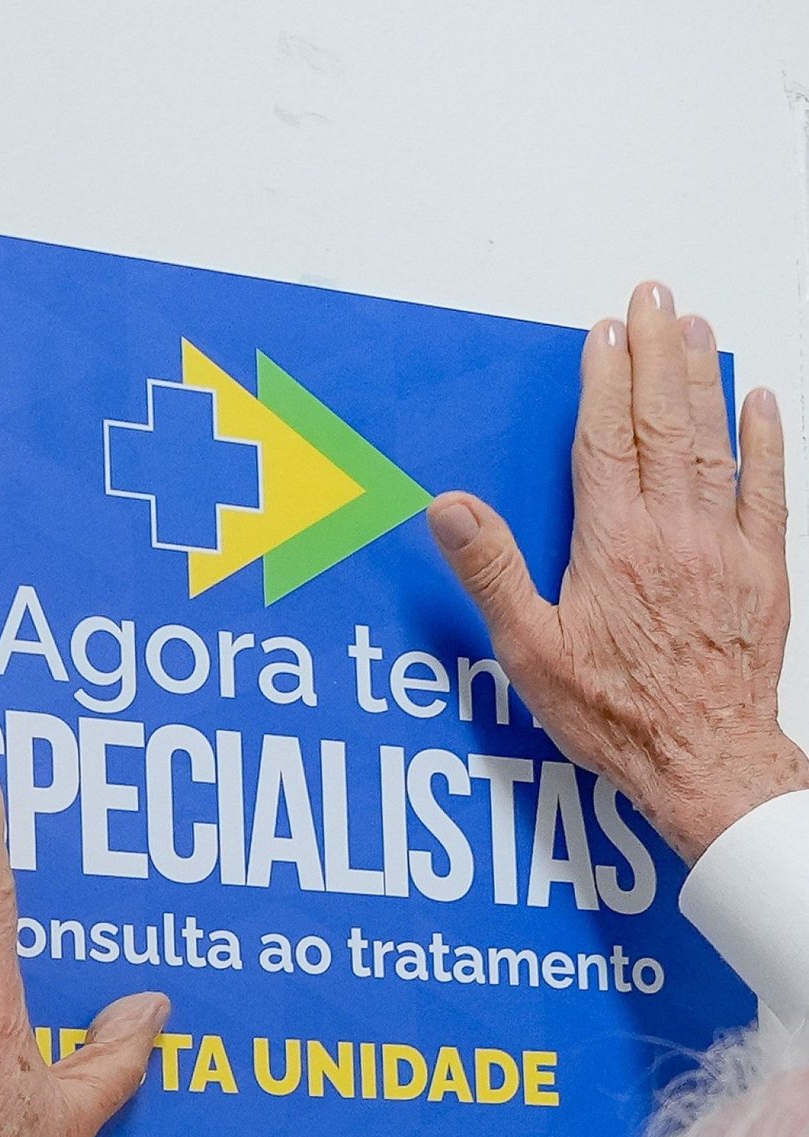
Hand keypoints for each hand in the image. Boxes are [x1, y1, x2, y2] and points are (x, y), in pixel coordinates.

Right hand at [428, 281, 805, 862]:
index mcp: (612, 544)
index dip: (604, 380)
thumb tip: (449, 508)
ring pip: (713, 441)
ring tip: (695, 327)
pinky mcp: (762, 570)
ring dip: (704, 378)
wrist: (703, 759)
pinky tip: (758, 401)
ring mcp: (724, 546)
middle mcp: (672, 530)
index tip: (603, 333)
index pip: (606, 439)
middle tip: (653, 298)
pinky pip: (767, 488)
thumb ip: (493, 571)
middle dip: (656, 353)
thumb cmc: (616, 716)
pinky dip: (763, 440)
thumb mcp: (531, 652)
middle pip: (663, 421)